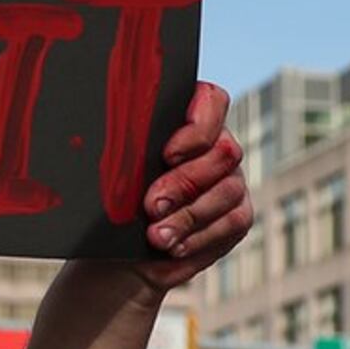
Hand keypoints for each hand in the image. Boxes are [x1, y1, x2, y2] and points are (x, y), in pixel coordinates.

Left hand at [130, 81, 250, 289]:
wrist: (121, 247)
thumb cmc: (115, 200)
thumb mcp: (113, 171)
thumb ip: (126, 151)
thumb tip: (122, 147)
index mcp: (187, 121)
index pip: (211, 101)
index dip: (197, 126)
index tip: (166, 155)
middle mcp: (217, 146)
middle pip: (222, 152)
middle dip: (184, 182)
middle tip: (152, 205)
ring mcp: (230, 180)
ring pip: (227, 190)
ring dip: (188, 217)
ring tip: (156, 235)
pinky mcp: (236, 215)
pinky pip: (231, 223)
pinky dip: (199, 238)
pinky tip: (174, 246)